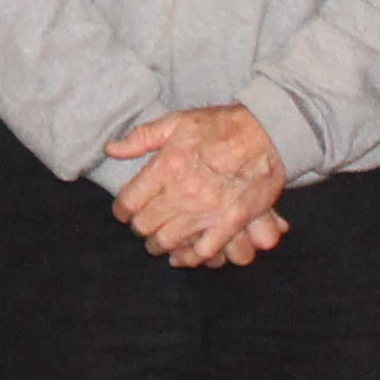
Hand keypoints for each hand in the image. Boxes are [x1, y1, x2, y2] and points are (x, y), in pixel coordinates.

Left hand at [106, 104, 287, 266]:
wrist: (268, 133)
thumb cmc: (221, 125)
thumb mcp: (177, 122)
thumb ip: (141, 137)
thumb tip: (111, 149)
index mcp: (166, 167)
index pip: (130, 201)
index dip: (122, 210)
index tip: (124, 211)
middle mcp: (183, 192)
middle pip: (146, 224)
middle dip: (140, 228)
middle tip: (143, 227)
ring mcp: (207, 211)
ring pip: (169, 240)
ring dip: (160, 245)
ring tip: (158, 243)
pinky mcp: (230, 223)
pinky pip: (202, 251)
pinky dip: (189, 258)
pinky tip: (181, 256)